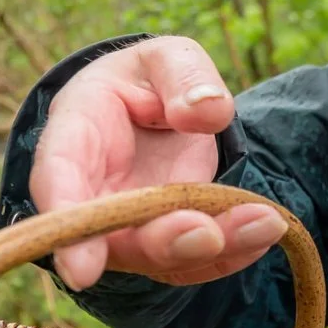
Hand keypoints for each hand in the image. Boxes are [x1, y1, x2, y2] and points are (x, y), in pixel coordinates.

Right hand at [28, 37, 283, 290]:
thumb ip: (183, 74)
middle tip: (205, 233)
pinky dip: (235, 250)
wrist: (160, 116)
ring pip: (162, 256)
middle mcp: (93, 199)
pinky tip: (267, 229)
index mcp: (74, 139)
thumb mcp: (163, 59)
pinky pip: (198, 262)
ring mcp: (129, 231)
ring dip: (212, 249)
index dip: (68, 222)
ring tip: (264, 223)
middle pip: (114, 237)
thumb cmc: (145, 83)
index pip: (59, 181)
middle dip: (159, 242)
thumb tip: (206, 112)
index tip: (83, 268)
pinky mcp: (168, 247)